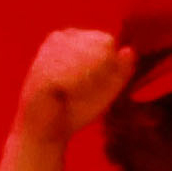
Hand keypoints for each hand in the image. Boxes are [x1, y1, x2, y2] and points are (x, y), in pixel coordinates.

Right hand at [12, 29, 134, 147]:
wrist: (45, 133)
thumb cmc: (75, 108)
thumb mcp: (107, 88)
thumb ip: (122, 70)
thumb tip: (130, 51)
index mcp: (74, 37)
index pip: (107, 41)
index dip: (108, 68)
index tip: (90, 84)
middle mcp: (60, 37)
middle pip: (102, 46)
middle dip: (100, 74)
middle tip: (79, 91)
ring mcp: (47, 51)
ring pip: (93, 59)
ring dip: (88, 84)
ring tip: (70, 93)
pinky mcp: (42, 69)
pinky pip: (76, 75)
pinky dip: (75, 90)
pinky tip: (62, 96)